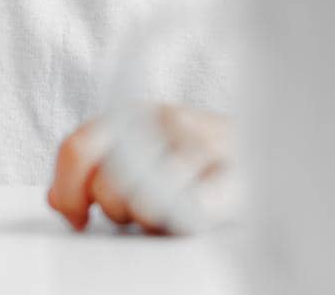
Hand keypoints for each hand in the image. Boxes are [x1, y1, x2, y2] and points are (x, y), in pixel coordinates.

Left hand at [46, 104, 230, 235]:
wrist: (278, 148)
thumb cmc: (201, 159)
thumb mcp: (143, 150)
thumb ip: (95, 170)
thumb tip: (56, 199)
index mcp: (135, 113)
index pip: (78, 147)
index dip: (69, 190)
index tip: (78, 217)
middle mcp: (164, 122)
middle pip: (109, 183)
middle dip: (116, 211)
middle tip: (139, 214)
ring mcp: (201, 146)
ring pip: (146, 203)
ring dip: (154, 221)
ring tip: (173, 213)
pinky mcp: (234, 176)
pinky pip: (192, 209)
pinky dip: (187, 218)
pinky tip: (195, 214)